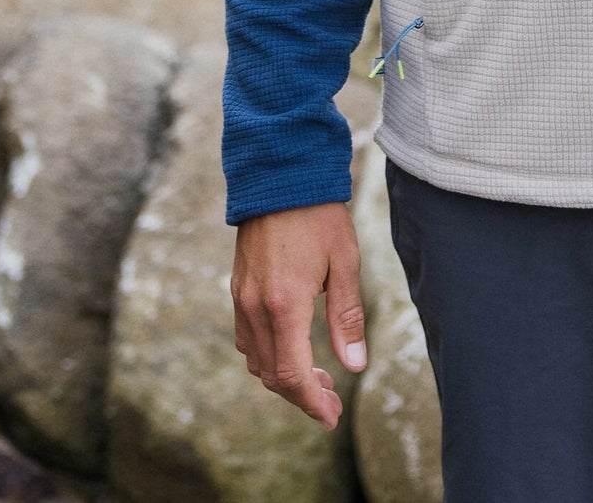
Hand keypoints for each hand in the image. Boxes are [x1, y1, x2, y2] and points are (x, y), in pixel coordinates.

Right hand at [231, 201, 366, 429]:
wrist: (281, 176)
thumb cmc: (320, 215)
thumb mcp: (345, 262)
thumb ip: (347, 317)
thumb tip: (354, 365)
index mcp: (284, 304)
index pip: (291, 375)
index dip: (310, 402)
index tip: (330, 416)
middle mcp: (256, 307)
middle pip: (271, 375)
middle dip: (300, 395)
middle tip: (330, 402)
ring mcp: (242, 298)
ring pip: (256, 360)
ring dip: (283, 377)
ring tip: (317, 378)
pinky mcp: (238, 288)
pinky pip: (248, 338)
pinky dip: (268, 355)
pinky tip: (293, 348)